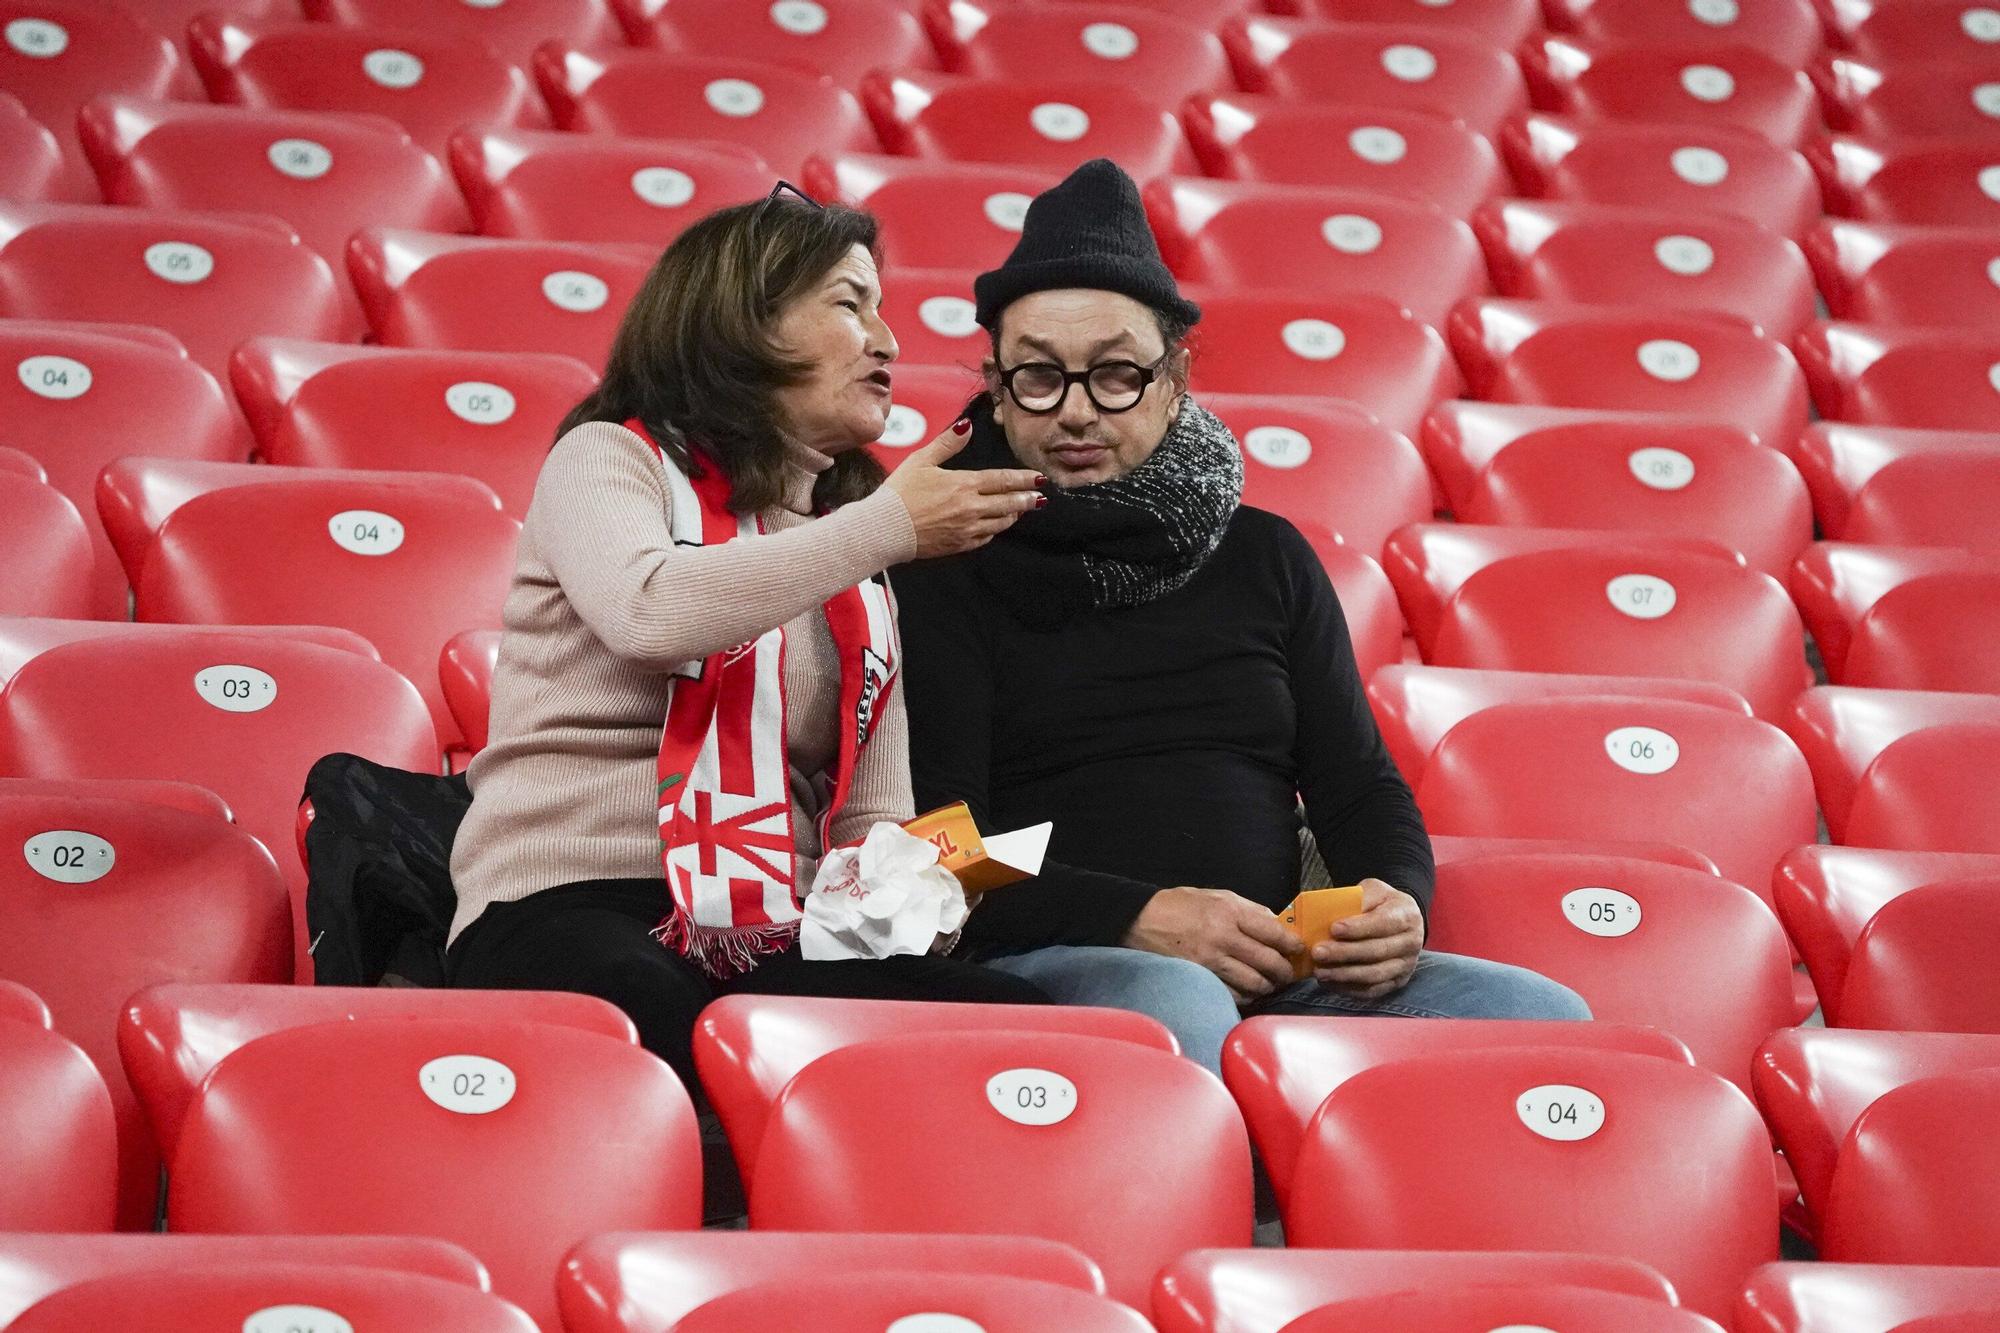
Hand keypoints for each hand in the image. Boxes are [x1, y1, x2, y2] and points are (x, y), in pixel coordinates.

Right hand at [884, 418, 1045, 558]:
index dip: (1024, 479)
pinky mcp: (960, 544)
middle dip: (1027, 499)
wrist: (885, 529)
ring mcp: (967, 528)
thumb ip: (947, 443)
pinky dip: (995, 530)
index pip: (1003, 480)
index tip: (1040, 479)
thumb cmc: (900, 493)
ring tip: (1022, 509)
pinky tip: (997, 526)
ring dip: (1014, 514)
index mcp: (964, 484)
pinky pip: (986, 537)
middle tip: (1041, 497)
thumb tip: (966, 426)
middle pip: (1009, 503)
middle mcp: (971, 507)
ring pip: (1001, 522)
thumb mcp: (921, 461)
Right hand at [1123, 886, 1303, 1003]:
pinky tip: (1248, 992)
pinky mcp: (1200, 977)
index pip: (1273, 932)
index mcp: (1230, 912)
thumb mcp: (1215, 895)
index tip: (1297, 949)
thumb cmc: (1178, 905)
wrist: (1140, 919)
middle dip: (1285, 971)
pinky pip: (1233, 994)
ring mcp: (1211, 960)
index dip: (1291, 944)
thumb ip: (1247, 909)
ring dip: (1267, 987)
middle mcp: (1223, 936)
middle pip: (1269, 961)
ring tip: (1269, 985)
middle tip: (1288, 973)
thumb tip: (1275, 923)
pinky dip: (1246, 996)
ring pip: (1254, 982)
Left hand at [1310, 878, 1423, 997]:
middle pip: (1377, 952)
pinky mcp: (1397, 982)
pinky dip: (1349, 989)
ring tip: (1320, 971)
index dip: (1358, 928)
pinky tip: (1330, 982)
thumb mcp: (1373, 890)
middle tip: (1318, 952)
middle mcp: (1411, 942)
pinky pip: (1373, 991)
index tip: (1334, 929)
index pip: (1383, 923)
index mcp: (1406, 915)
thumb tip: (1329, 914)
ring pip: (1375, 975)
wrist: (1401, 920)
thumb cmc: (1381, 904)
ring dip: (1344, 975)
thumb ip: (1357, 899)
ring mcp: (1406, 965)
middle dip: (1344, 953)